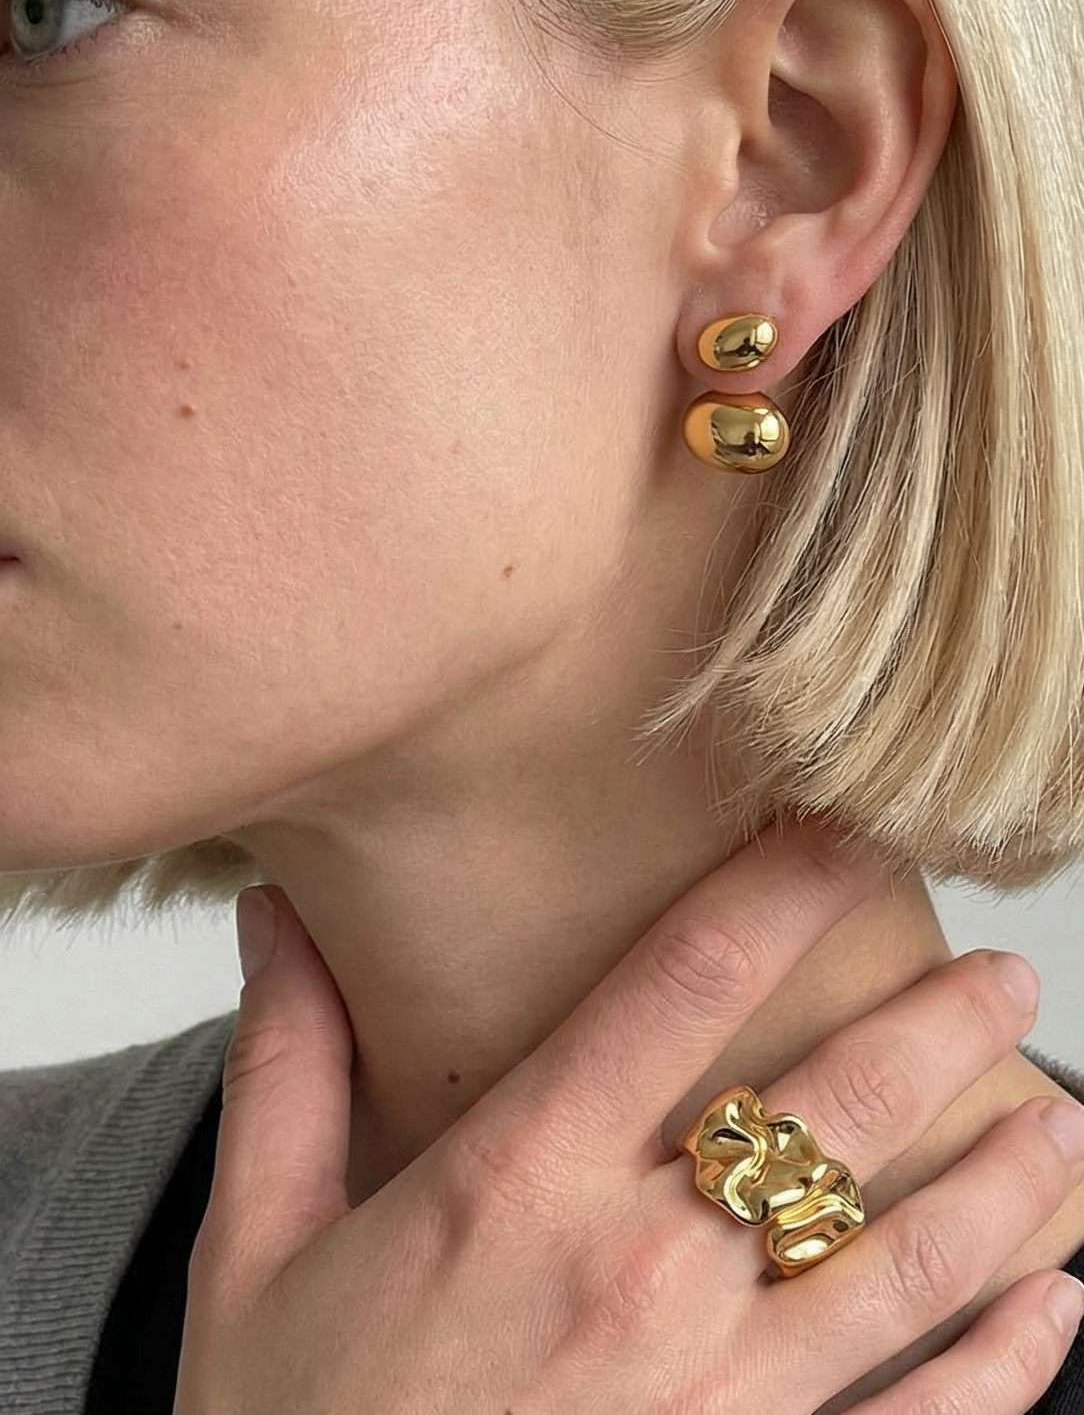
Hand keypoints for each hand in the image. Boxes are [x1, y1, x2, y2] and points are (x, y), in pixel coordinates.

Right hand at [173, 823, 1083, 1413]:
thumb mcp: (255, 1243)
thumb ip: (285, 1065)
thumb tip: (274, 912)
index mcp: (520, 1183)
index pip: (683, 984)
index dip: (779, 887)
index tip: (845, 832)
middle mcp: (637, 1272)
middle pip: (830, 1112)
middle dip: (935, 1027)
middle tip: (1000, 971)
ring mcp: (713, 1395)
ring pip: (905, 1261)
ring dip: (1007, 1182)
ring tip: (1063, 1118)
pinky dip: (1011, 1369)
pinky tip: (1057, 1307)